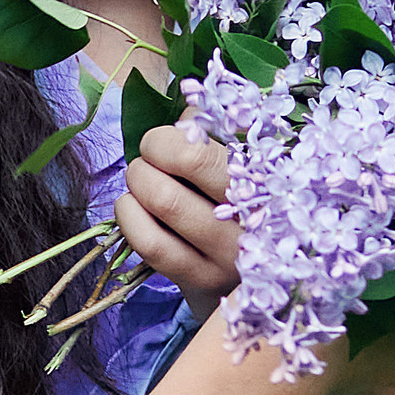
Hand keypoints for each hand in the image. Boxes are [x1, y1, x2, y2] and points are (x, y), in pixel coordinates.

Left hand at [115, 113, 237, 299]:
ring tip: (140, 186)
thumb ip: (215, 130)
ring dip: (137, 185)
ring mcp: (231, 254)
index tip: (158, 143)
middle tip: (145, 165)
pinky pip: (152, 243)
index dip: (166, 139)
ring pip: (165, 201)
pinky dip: (128, 218)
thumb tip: (187, 112)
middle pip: (188, 162)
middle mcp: (254, 215)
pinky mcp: (204, 282)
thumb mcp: (238, 162)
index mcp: (265, 176)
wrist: (250, 279)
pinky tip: (130, 210)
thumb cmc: (237, 206)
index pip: (203, 147)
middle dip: (148, 158)